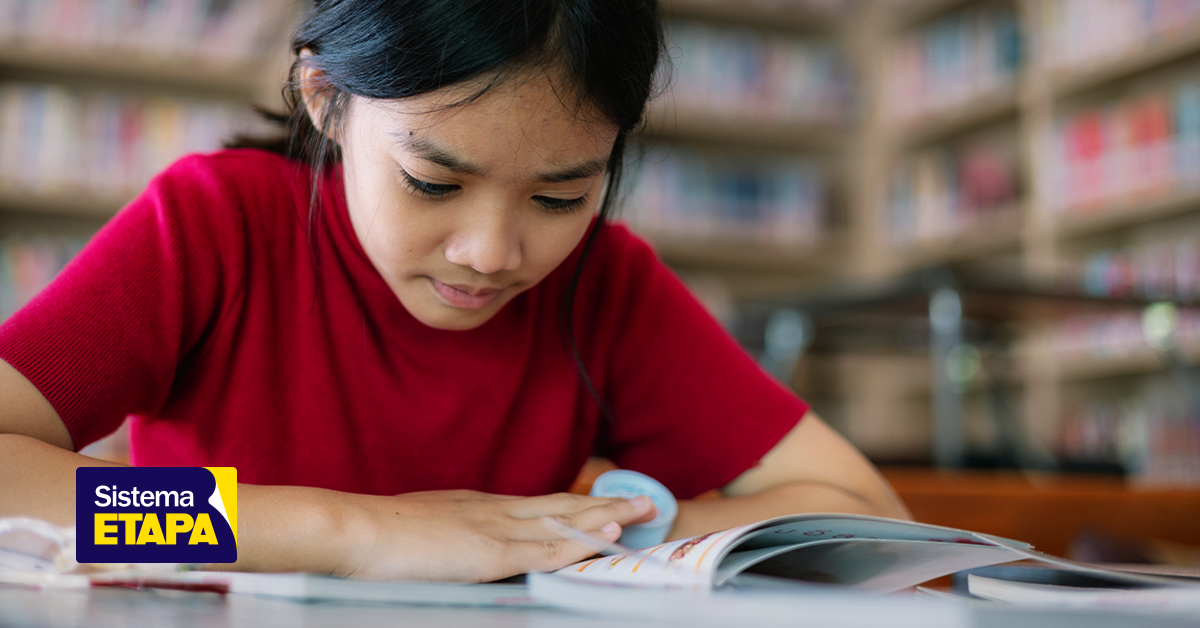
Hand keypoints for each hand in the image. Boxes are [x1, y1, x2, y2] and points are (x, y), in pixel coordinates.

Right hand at [336, 490, 656, 581]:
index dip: (577, 506)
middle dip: (606, 505)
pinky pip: (545, 547)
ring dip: (607, 517)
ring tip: (642, 511)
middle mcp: (494, 510)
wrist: (351, 530)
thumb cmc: (376, 536)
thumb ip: (452, 537)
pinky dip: (580, 541)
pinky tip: (607, 537)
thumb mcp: (425, 530)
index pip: (540, 505)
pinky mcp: (489, 552)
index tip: (606, 505)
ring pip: (563, 520)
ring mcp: (495, 529)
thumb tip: (461, 550)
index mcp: (478, 506)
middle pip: (562, 505)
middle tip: (645, 501)